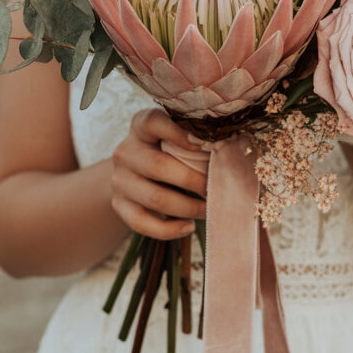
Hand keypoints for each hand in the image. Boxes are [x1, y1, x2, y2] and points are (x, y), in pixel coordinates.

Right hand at [111, 109, 208, 239]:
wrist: (134, 174)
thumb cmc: (168, 152)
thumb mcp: (176, 139)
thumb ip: (195, 141)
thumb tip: (234, 153)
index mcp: (141, 127)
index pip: (153, 122)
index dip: (177, 131)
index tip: (205, 143)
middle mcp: (126, 151)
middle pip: (157, 166)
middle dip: (194, 180)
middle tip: (217, 188)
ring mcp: (119, 180)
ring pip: (155, 198)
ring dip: (188, 208)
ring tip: (209, 209)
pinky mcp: (119, 206)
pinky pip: (143, 223)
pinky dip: (169, 230)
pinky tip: (189, 227)